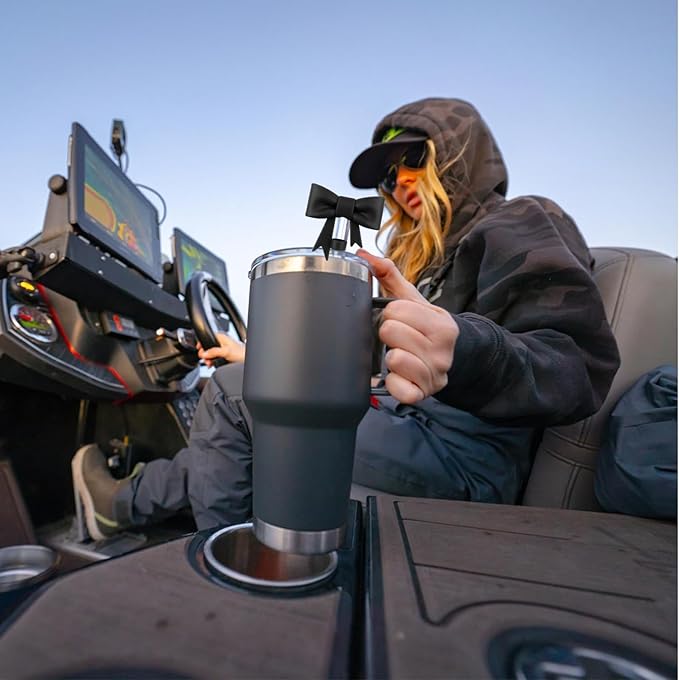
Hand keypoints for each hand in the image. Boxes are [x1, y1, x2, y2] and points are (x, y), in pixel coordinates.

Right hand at [197, 332, 245, 365]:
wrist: (249, 360)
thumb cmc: (241, 353)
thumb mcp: (225, 351)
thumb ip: (213, 352)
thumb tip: (203, 353)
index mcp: (222, 337)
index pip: (207, 337)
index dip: (202, 343)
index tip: (199, 349)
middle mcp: (222, 342)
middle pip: (208, 347)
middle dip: (205, 353)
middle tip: (205, 359)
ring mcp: (223, 349)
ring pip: (211, 353)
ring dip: (208, 359)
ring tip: (208, 363)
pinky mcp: (225, 356)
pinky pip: (215, 358)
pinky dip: (212, 361)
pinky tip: (212, 364)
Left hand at [357, 249, 458, 403]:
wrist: (450, 358)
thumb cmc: (426, 329)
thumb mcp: (413, 302)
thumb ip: (389, 276)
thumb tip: (364, 255)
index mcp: (440, 324)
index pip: (396, 310)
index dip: (390, 313)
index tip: (398, 319)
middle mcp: (441, 350)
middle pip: (391, 332)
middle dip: (388, 334)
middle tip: (397, 338)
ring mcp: (434, 374)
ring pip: (394, 359)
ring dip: (390, 357)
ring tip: (399, 355)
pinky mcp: (422, 394)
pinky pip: (398, 388)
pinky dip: (392, 383)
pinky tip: (397, 375)